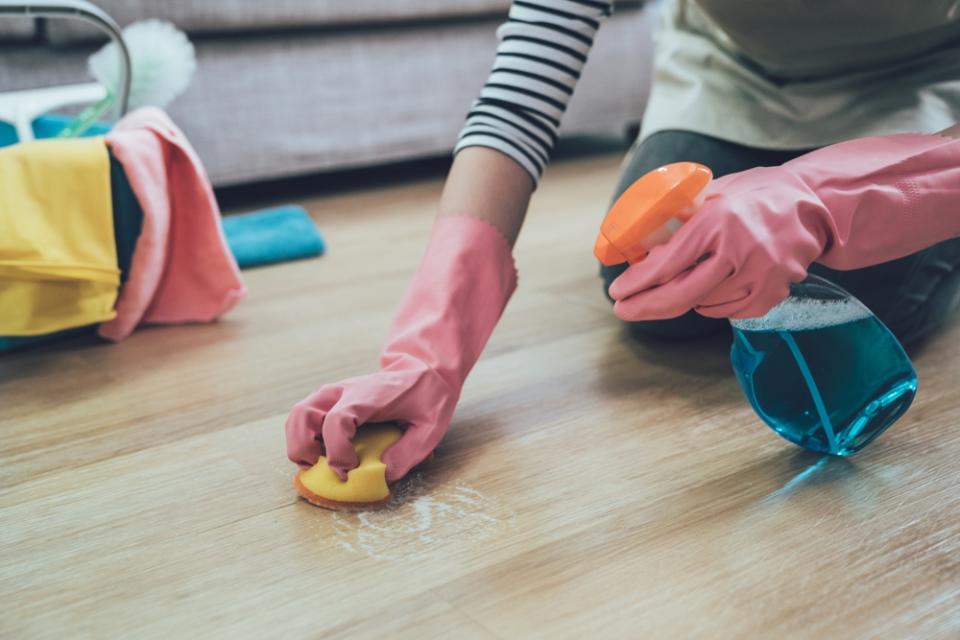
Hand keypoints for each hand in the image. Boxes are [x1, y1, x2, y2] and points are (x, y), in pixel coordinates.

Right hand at [285, 364, 456, 483]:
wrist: (421, 369)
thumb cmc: (427, 398)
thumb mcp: (431, 427)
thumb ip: (408, 452)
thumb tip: (383, 475)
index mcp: (369, 396)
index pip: (337, 420)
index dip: (336, 451)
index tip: (347, 472)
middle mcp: (343, 391)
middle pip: (303, 414)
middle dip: (304, 448)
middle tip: (322, 469)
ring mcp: (333, 393)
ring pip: (297, 415)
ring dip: (299, 443)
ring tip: (318, 463)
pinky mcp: (329, 400)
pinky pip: (303, 417)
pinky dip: (303, 438)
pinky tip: (322, 453)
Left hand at [610, 133, 959, 320]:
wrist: (814, 206)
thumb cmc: (756, 195)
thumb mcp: (714, 192)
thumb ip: (681, 217)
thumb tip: (639, 243)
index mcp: (719, 220)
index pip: (669, 262)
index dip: (638, 281)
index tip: (617, 291)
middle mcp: (740, 250)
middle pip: (682, 294)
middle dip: (646, 306)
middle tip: (624, 310)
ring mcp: (761, 275)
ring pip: (704, 304)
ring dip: (681, 300)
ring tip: (672, 288)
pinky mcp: (773, 293)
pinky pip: (729, 311)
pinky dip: (711, 305)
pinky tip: (708, 291)